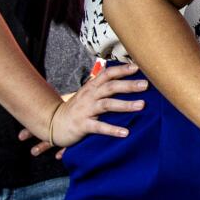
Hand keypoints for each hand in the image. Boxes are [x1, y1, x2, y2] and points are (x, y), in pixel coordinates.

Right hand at [21, 64, 148, 155]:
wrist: (53, 123)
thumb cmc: (76, 109)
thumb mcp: (88, 94)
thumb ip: (102, 86)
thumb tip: (121, 77)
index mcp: (91, 87)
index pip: (107, 74)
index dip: (122, 70)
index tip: (138, 67)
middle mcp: (89, 96)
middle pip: (110, 87)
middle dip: (128, 85)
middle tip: (146, 85)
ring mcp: (86, 110)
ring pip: (107, 105)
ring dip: (125, 105)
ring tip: (141, 105)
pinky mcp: (83, 125)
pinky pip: (99, 127)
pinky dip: (112, 129)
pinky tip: (125, 132)